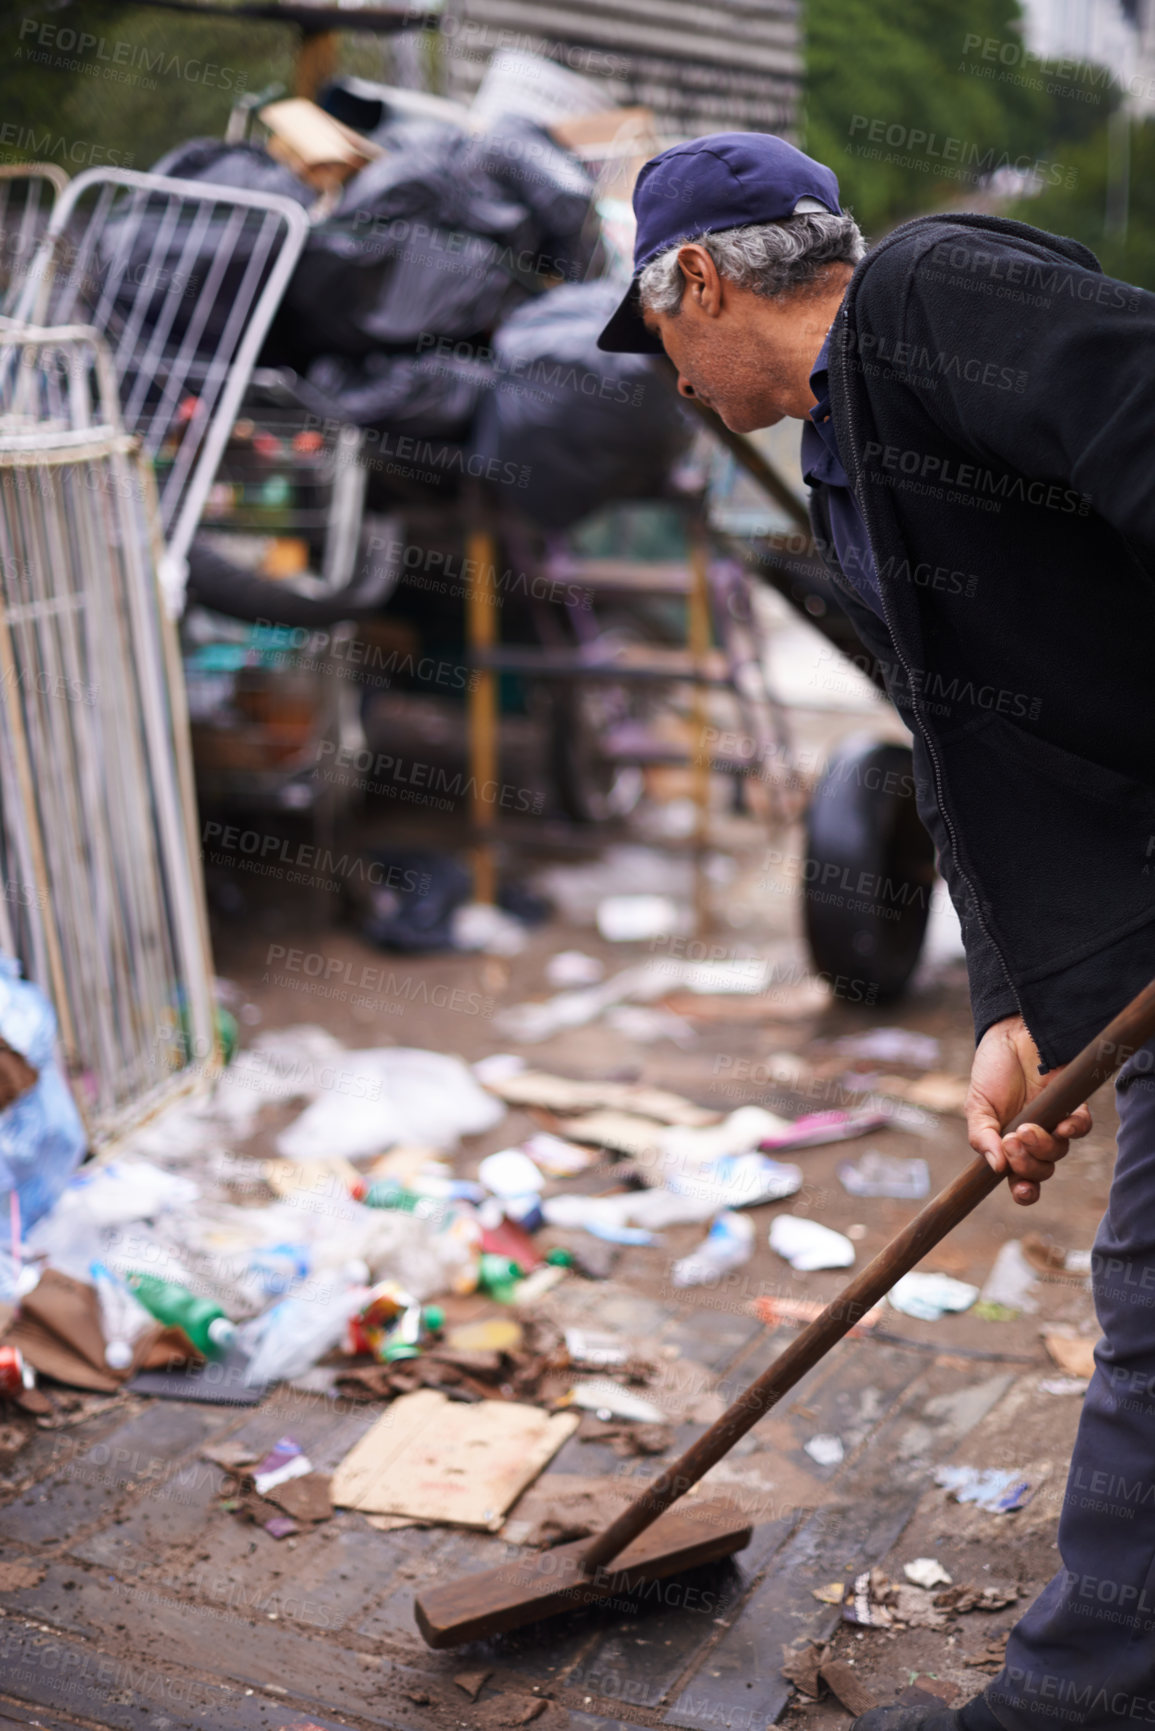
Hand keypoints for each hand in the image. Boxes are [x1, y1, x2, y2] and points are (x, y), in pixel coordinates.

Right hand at [965, 1015, 1091, 1204]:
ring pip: (1058, 1153)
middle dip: (1028, 1165)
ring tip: (1026, 1129)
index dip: (1025, 1191)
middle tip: (1012, 1142)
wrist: (1010, 1035)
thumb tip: (995, 1167)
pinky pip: (1081, 1128)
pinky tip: (1061, 1123)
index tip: (1020, 1190)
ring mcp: (1053, 1123)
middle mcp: (1034, 1140)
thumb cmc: (991, 1071)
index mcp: (1008, 1145)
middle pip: (1041, 1171)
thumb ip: (981, 1137)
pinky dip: (1073, 1129)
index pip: (1020, 1179)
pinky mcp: (1071, 1105)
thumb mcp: (976, 1107)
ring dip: (1043, 1147)